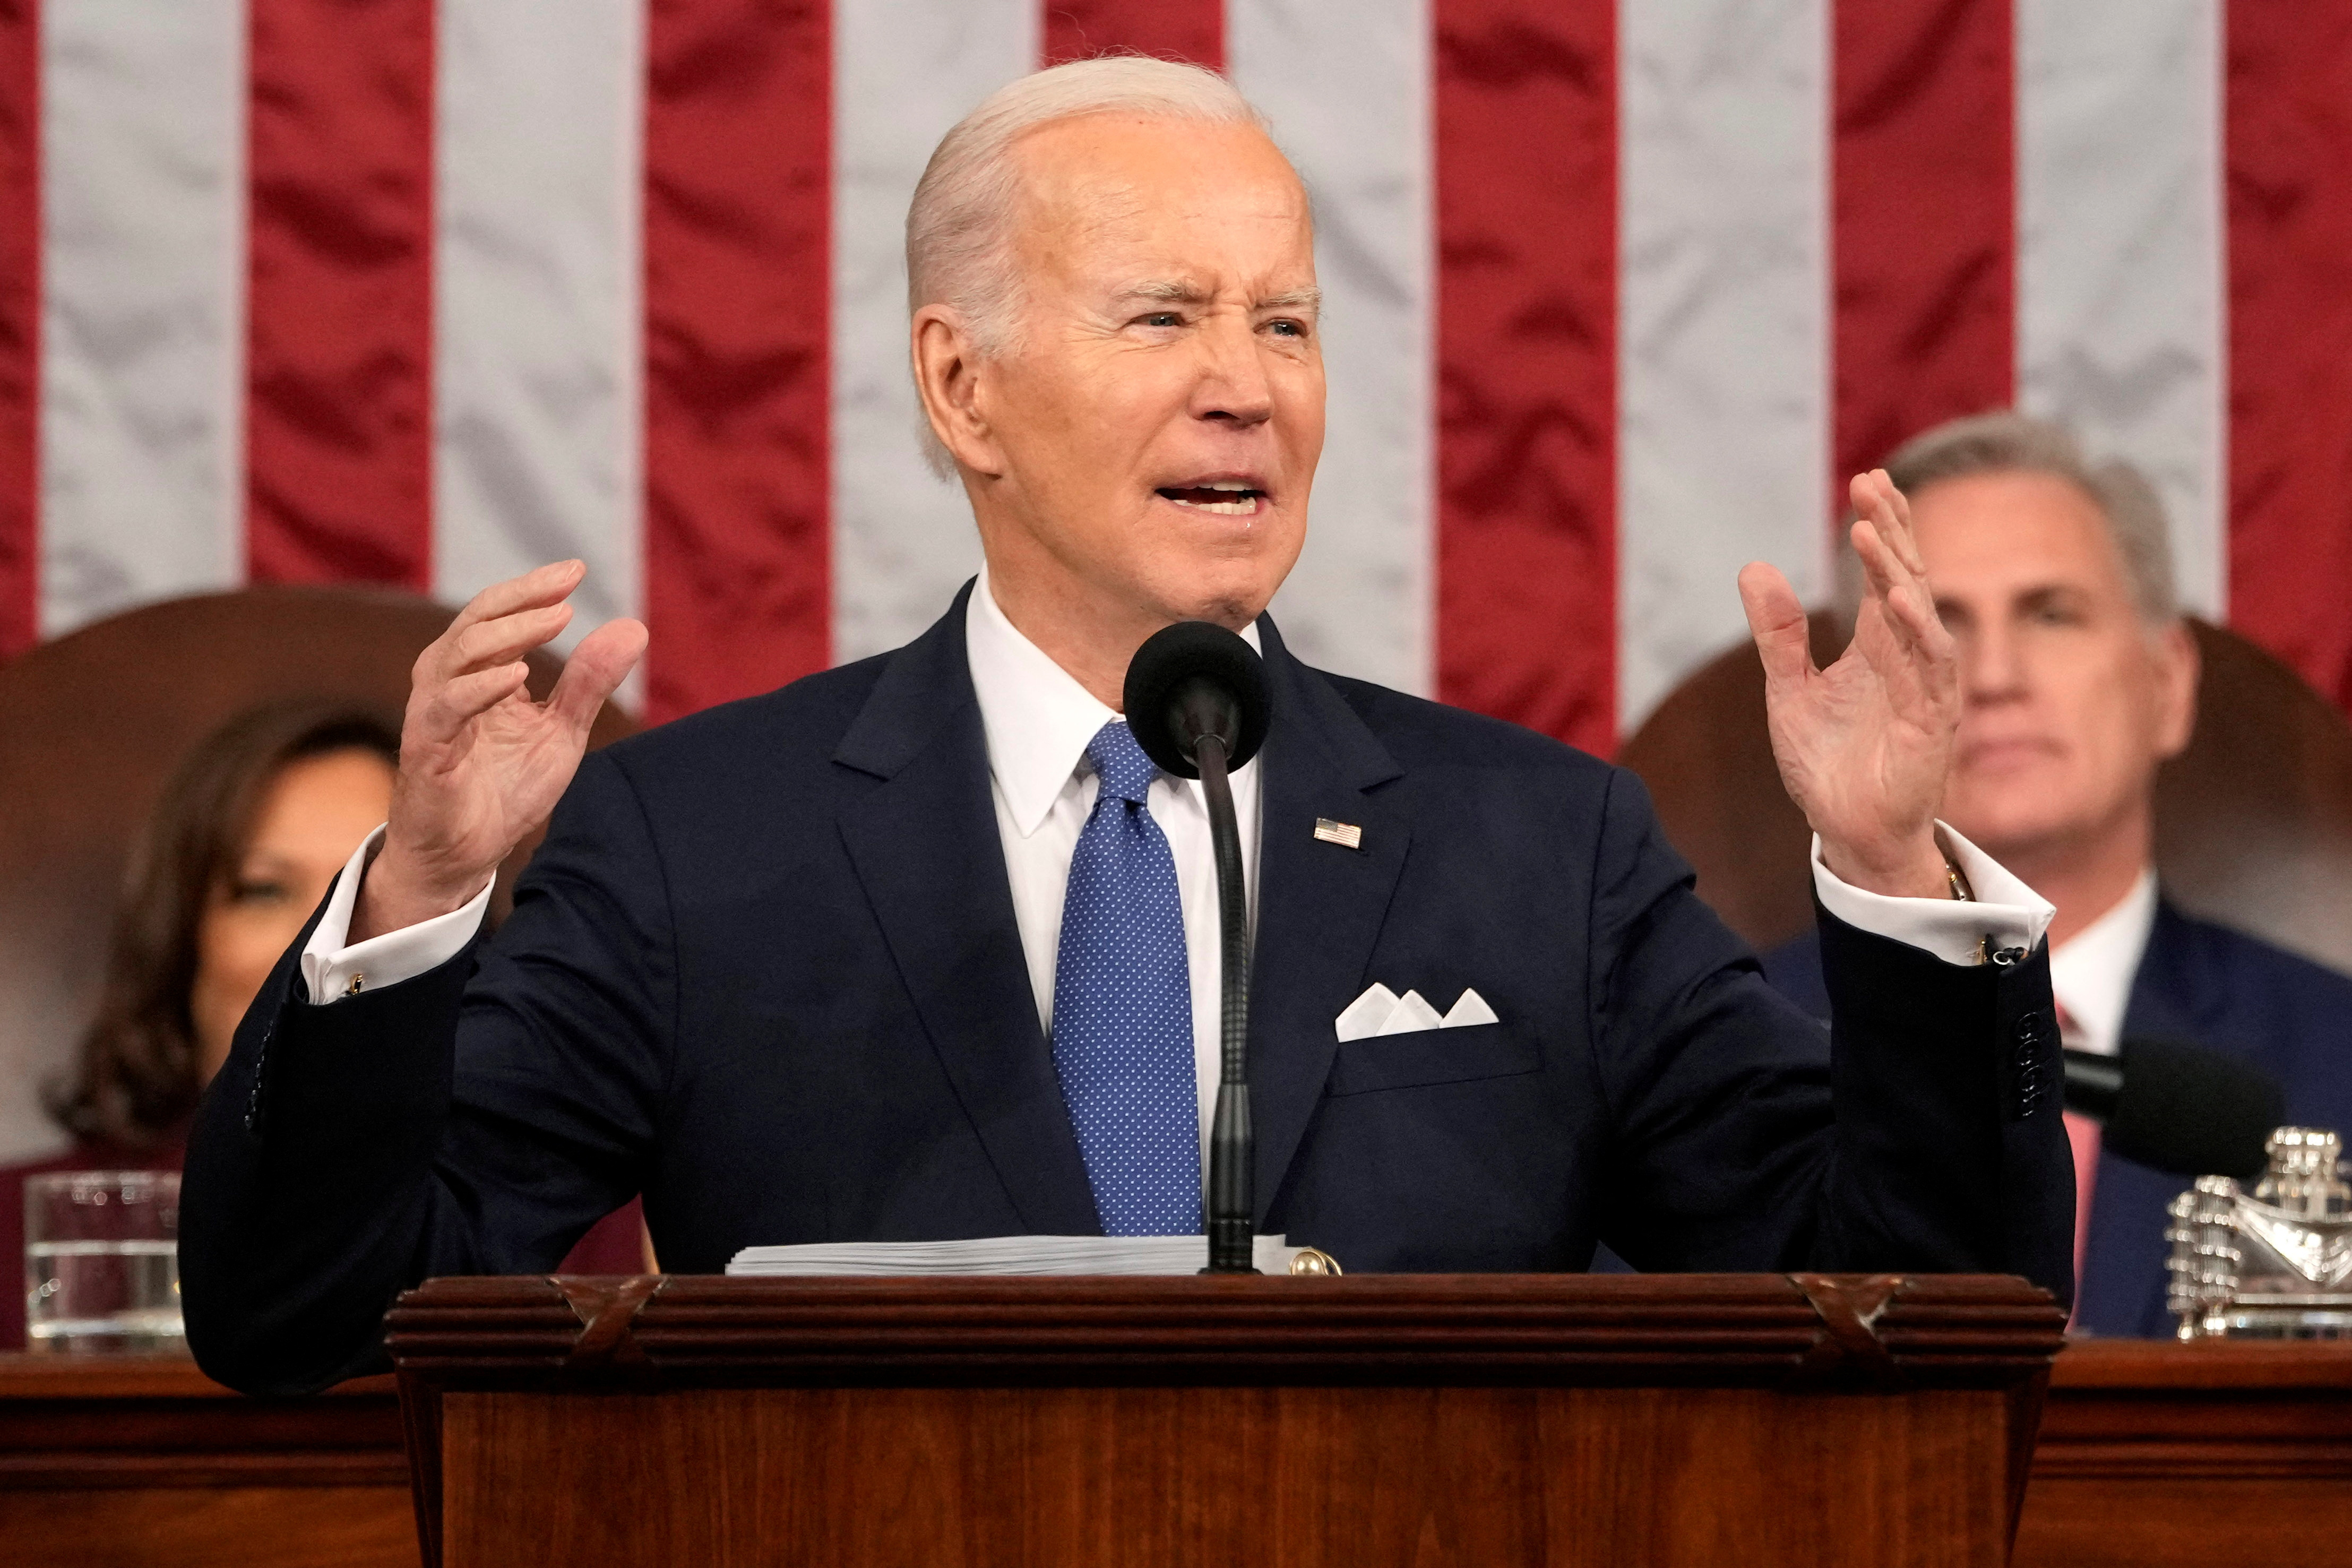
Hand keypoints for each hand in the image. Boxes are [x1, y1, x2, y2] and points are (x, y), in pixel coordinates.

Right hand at [352, 561, 646, 940]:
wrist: (465, 855)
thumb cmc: (504, 789)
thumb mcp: (560, 731)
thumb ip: (589, 682)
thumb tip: (634, 627)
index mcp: (479, 674)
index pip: (499, 614)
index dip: (534, 590)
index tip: (576, 569)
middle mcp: (448, 684)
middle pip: (475, 621)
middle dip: (521, 598)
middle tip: (566, 583)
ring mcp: (432, 715)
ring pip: (454, 656)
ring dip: (505, 633)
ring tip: (555, 618)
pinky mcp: (424, 751)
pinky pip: (443, 709)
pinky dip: (478, 688)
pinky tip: (515, 676)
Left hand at [1737, 470, 1957, 898]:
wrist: (1847, 831)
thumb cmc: (1827, 764)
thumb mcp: (1787, 689)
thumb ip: (1776, 632)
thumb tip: (1753, 566)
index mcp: (1878, 646)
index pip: (1884, 571)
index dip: (1882, 526)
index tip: (1868, 479)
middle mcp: (1907, 658)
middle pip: (1907, 578)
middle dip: (1893, 531)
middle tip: (1873, 484)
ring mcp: (1924, 688)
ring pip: (1919, 616)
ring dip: (1897, 572)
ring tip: (1871, 531)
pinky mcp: (1930, 723)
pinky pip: (1926, 669)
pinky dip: (1911, 632)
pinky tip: (1892, 600)